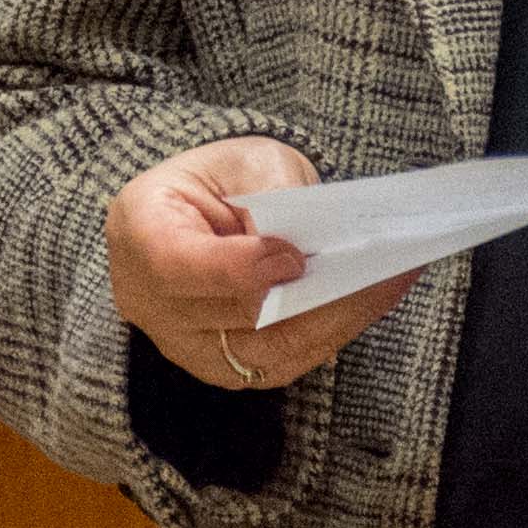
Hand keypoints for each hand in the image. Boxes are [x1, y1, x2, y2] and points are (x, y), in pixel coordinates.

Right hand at [109, 139, 414, 396]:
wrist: (199, 212)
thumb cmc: (218, 180)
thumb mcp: (242, 160)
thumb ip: (269, 191)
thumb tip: (307, 243)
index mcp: (139, 231)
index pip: (177, 267)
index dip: (237, 269)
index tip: (293, 257)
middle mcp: (148, 301)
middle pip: (231, 318)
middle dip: (311, 298)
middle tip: (378, 269)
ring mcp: (182, 344)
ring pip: (263, 354)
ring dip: (333, 321)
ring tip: (388, 284)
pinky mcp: (221, 368)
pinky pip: (279, 365)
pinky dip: (329, 334)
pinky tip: (370, 302)